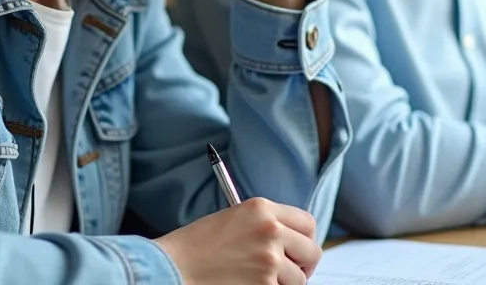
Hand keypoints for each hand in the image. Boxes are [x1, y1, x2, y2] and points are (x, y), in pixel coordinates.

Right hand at [154, 197, 321, 284]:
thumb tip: (293, 241)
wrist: (173, 268)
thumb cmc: (196, 247)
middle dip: (303, 265)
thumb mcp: (235, 220)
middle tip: (288, 272)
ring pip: (299, 279)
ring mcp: (270, 261)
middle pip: (312, 251)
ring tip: (259, 280)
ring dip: (284, 283)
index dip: (305, 240)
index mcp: (262, 209)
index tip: (299, 251)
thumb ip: (266, 225)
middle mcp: (270, 231)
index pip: (308, 223)